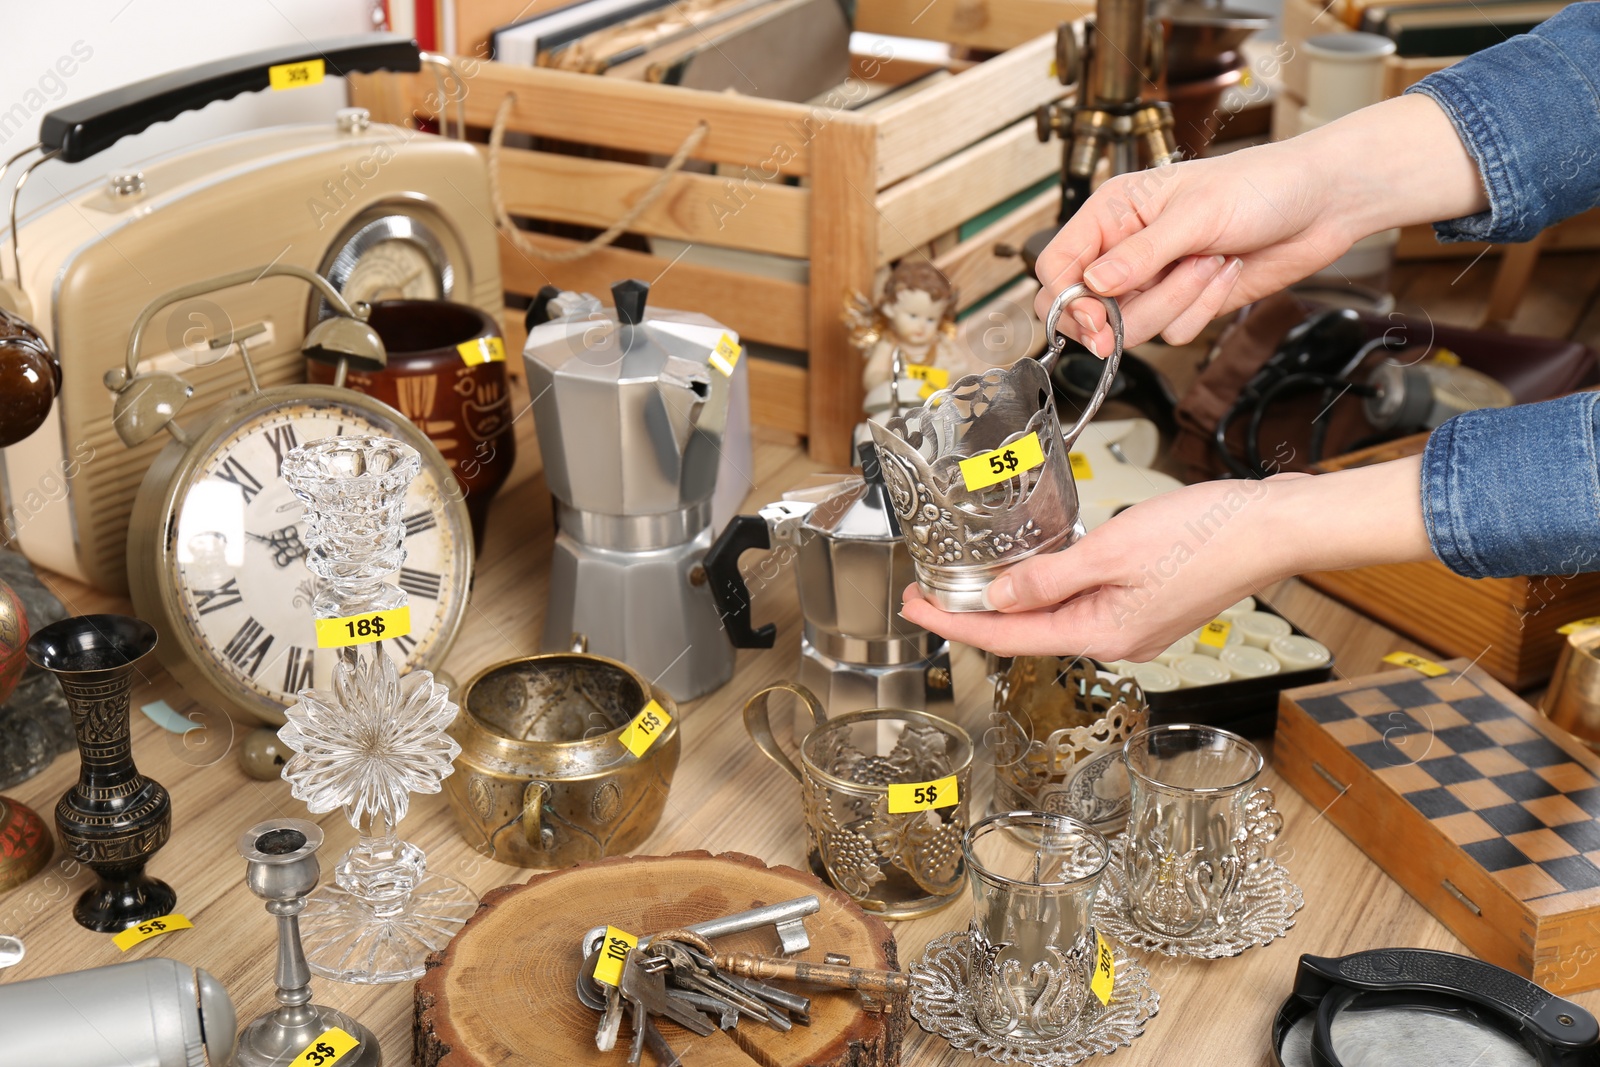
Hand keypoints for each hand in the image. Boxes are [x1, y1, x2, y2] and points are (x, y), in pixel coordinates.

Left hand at [901, 476, 1301, 660]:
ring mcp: (1135, 625)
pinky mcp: (1149, 604)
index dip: (955, 625)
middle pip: (1027, 634)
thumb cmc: (1207, 534)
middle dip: (975, 616)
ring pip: (1055, 619)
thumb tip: (1000, 600)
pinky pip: (1083, 604)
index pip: (1008, 638)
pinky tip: (1034, 573)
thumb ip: (1049, 576)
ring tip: (968, 584)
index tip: (915, 608)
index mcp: (1103, 633)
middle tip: (928, 593)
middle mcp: (1117, 639)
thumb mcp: (1111, 549)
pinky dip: (1049, 592)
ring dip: (1011, 605)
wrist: (1273, 526)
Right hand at [1035, 94, 1488, 351]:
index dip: (1067, 299)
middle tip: (1136, 316)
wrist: (1320, 205)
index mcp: (1114, 214)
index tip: (1094, 318)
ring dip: (1177, 302)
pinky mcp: (1188, 304)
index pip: (1058, 265)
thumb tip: (1093, 284)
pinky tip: (1224, 274)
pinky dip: (1202, 310)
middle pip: (1087, 308)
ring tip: (1208, 262)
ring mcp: (1157, 280)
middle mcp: (1128, 250)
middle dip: (1118, 316)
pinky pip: (1175, 332)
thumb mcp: (1195, 214)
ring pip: (1133, 325)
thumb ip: (1139, 254)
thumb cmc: (1262, 185)